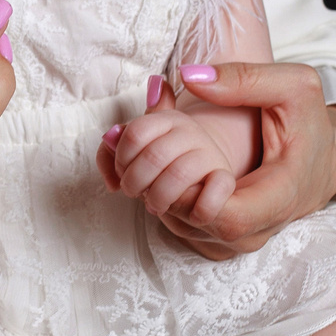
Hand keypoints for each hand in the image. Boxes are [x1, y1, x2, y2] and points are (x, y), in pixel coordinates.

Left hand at [97, 78, 242, 219]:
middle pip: (154, 155)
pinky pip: (217, 189)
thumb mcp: (138, 148)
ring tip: (155, 206)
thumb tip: (109, 138)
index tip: (122, 172)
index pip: (135, 133)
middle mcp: (190, 132)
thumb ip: (116, 144)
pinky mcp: (226, 178)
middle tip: (134, 193)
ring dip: (159, 197)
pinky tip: (191, 216)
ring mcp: (210, 154)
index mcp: (166, 119)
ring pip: (179, 174)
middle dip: (135, 182)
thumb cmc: (163, 163)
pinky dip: (200, 208)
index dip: (121, 159)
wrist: (204, 169)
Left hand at [158, 62, 335, 260]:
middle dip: (165, 181)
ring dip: (157, 187)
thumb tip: (190, 77)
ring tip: (157, 149)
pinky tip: (166, 166)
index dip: (191, 190)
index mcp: (279, 199)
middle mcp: (256, 232)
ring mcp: (236, 243)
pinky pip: (180, 227)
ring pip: (179, 226)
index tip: (174, 154)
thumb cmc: (310, 125)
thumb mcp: (293, 88)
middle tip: (153, 141)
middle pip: (193, 223)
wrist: (322, 162)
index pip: (227, 217)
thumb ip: (245, 78)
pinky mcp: (221, 243)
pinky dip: (164, 197)